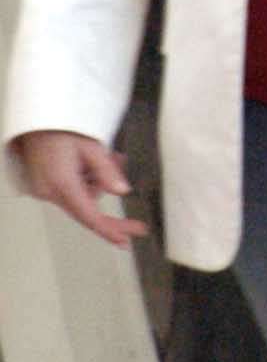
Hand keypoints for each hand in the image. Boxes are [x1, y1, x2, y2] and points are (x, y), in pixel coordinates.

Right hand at [14, 130, 146, 246]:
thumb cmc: (61, 127)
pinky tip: (93, 161)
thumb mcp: (91, 145)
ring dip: (99, 181)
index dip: (108, 230)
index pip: (89, 215)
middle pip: (87, 208)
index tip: (125, 242)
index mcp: (62, 183)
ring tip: (112, 156)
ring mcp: (44, 190)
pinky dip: (86, 180)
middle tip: (138, 226)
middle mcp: (49, 192)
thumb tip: (123, 191)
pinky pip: (71, 190)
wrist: (33, 120)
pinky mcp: (43, 185)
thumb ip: (106, 170)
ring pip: (82, 197)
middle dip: (112, 200)